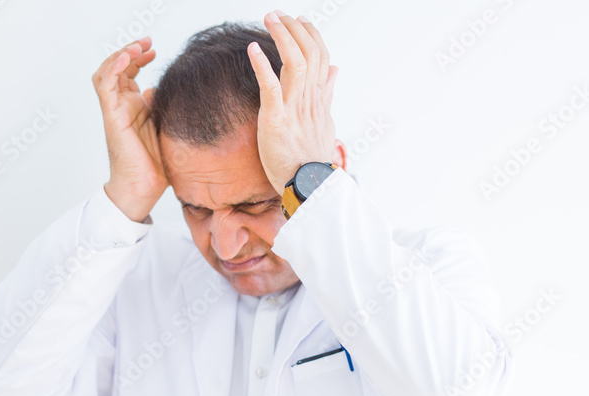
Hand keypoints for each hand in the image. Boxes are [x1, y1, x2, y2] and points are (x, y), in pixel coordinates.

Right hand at [92, 36, 166, 221]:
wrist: (143, 189)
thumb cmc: (153, 165)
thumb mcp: (163, 128)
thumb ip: (161, 108)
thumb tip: (160, 90)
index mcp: (133, 107)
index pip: (129, 73)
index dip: (139, 58)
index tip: (154, 50)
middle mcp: (122, 106)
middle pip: (117, 68)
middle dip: (130, 50)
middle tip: (147, 42)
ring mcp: (115, 111)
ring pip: (107, 73)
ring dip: (120, 56)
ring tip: (136, 48)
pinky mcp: (112, 118)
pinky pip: (106, 88)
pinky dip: (113, 70)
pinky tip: (126, 59)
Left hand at [247, 11, 338, 194]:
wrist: (309, 185)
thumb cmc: (312, 156)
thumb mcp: (324, 121)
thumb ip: (327, 93)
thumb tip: (335, 70)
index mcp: (319, 99)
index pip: (321, 56)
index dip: (311, 35)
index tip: (300, 20)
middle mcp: (309, 99)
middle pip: (309, 53)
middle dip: (294, 29)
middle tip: (278, 14)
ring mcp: (294, 108)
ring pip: (295, 62)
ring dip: (282, 37)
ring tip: (269, 19)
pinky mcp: (275, 119)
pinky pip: (270, 87)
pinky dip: (262, 66)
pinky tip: (253, 49)